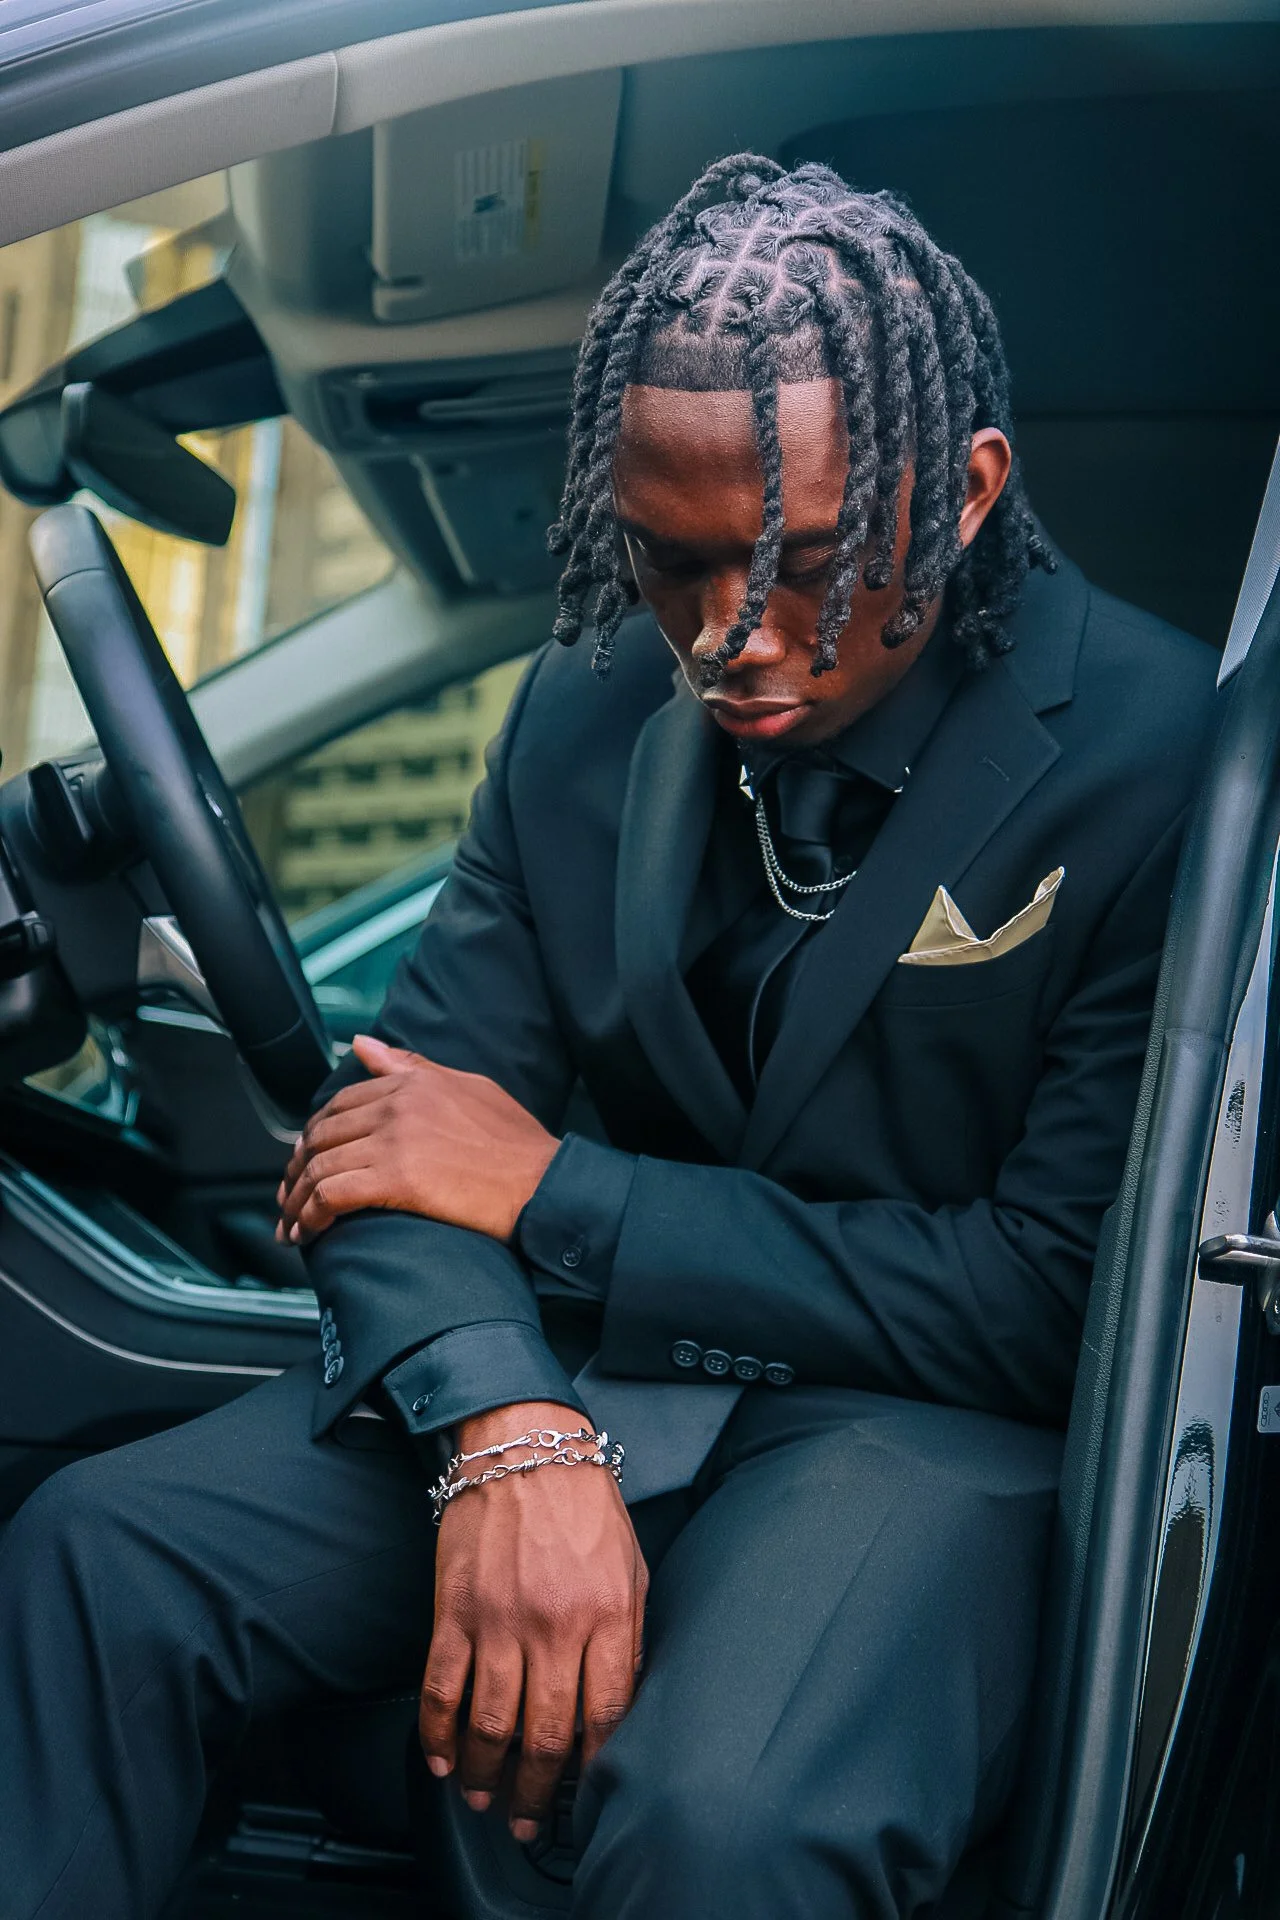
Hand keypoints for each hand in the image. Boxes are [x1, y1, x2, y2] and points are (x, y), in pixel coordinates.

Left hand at [276, 1035, 559, 1244]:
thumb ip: (410, 1066)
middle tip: (289, 1196)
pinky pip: (332, 1195)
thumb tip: (363, 1044)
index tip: (306, 1158)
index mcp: (411, 1083)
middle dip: (296, 1169)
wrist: (542, 1182)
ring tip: (292, 1225)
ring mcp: (395, 1142)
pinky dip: (312, 1217)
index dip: (315, 1134)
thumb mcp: (467, 1086)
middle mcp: (396, 1107)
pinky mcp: (396, 1179)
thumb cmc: (516, 1143)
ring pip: (320, 1167)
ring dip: (297, 1201)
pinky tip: (308, 1234)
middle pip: (322, 1135)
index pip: (341, 1103)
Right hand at [420, 1400, 647, 1843]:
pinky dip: (437, 1733)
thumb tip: (617, 1703)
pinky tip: (442, 1758)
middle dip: (538, 1793)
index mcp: (608, 1615)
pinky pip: (441, 1688)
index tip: (588, 1793)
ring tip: (485, 1797)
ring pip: (489, 1724)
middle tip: (529, 1820)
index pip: (606, 1716)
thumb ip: (629, 1636)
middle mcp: (554, 1625)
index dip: (595, 1767)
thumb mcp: (633, 1567)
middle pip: (546, 1735)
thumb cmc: (583, 1504)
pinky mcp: (455, 1610)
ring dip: (485, 1774)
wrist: (523, 1446)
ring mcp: (500, 1620)